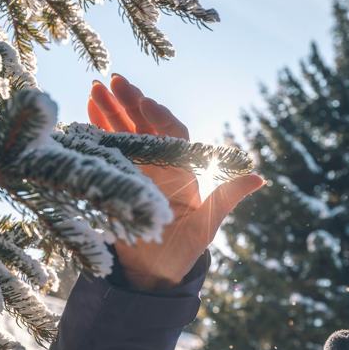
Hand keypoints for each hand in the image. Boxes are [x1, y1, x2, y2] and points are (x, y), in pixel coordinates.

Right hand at [88, 73, 264, 289]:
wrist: (156, 268)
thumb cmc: (186, 246)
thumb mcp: (208, 222)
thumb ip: (227, 197)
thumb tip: (260, 177)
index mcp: (183, 169)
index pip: (173, 134)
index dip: (160, 118)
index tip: (146, 102)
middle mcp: (161, 164)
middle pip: (146, 126)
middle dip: (131, 103)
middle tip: (115, 81)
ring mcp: (139, 168)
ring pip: (125, 133)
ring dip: (111, 111)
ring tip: (96, 88)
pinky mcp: (120, 177)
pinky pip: (108, 149)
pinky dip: (99, 131)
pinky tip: (88, 111)